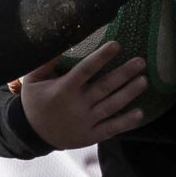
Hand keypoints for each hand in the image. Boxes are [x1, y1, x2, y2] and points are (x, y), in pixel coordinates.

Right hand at [17, 43, 149, 148]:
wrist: (32, 135)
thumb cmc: (34, 102)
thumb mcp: (32, 81)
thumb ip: (46, 62)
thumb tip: (62, 40)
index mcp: (63, 89)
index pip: (85, 70)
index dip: (101, 57)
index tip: (117, 45)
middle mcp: (76, 105)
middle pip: (104, 87)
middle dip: (124, 73)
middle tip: (141, 62)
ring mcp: (85, 122)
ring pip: (111, 106)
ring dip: (129, 93)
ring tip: (144, 80)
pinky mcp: (90, 136)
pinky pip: (111, 128)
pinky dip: (126, 122)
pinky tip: (140, 113)